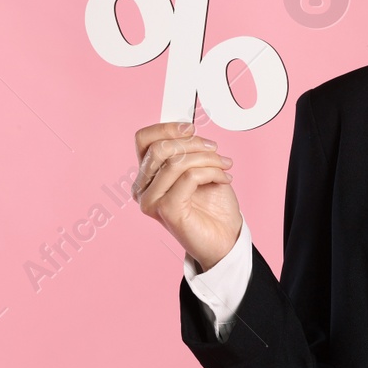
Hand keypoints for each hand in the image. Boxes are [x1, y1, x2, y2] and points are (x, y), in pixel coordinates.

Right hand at [133, 121, 241, 270]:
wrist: (225, 238)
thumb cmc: (212, 205)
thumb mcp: (199, 168)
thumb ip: (187, 151)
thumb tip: (186, 129)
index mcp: (147, 176)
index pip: (144, 140)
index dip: (167, 128)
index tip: (191, 129)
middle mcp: (143, 189)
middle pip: (160, 148)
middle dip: (194, 144)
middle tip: (216, 151)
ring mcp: (151, 201)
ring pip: (176, 162)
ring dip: (208, 159)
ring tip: (224, 166)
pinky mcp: (166, 211)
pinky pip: (189, 177)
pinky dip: (211, 172)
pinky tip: (223, 179)